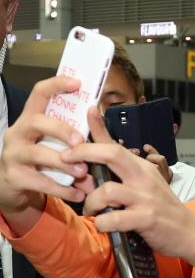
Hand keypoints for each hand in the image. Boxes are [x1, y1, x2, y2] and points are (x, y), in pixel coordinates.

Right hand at [0, 76, 90, 217]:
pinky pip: (41, 182)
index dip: (57, 84)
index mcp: (29, 119)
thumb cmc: (39, 161)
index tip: (78, 83)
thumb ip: (73, 138)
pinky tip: (78, 193)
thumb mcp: (53, 144)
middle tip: (80, 142)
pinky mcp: (14, 177)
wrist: (12, 188)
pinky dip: (62, 188)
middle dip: (61, 130)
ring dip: (64, 163)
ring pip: (38, 153)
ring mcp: (13, 154)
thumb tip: (101, 128)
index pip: (39, 93)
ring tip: (84, 172)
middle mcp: (17, 132)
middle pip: (37, 122)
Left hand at [70, 107, 194, 257]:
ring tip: (90, 210)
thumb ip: (120, 175)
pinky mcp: (146, 219)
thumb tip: (88, 168)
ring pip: (107, 190)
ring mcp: (145, 198)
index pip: (116, 144)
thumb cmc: (162, 209)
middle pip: (112, 154)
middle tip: (65, 159)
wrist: (190, 233)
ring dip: (90, 201)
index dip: (99, 126)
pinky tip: (103, 225)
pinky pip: (114, 219)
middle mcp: (143, 178)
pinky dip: (102, 223)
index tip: (88, 110)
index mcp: (141, 167)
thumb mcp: (145, 185)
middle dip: (84, 152)